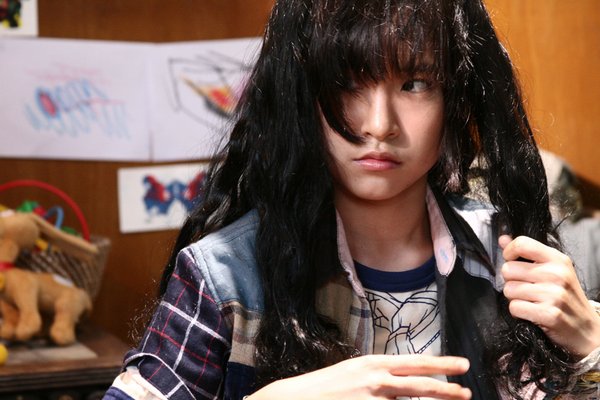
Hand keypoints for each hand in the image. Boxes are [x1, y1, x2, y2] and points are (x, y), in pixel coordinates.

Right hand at [248, 354, 471, 398]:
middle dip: (447, 388)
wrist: (295, 399)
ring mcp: (371, 398)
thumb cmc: (326, 387)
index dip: (440, 364)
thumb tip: (401, 383)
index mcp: (373, 363)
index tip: (461, 365)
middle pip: (420, 383)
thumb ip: (379, 377)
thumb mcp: (354, 374)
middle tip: (467, 392)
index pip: (414, 362)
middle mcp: (375, 378)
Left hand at [499, 235, 599, 356]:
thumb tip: (503, 239)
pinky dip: (518, 313)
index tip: (512, 261)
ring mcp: (554, 294)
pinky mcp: (549, 314)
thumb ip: (526, 253)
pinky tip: (532, 313)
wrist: (587, 330)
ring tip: (531, 301)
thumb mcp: (553, 270)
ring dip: (514, 298)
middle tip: (526, 289)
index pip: (522, 243)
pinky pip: (514, 308)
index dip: (509, 253)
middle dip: (511, 281)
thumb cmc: (566, 298)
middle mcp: (557, 274)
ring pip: (508, 289)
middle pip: (508, 269)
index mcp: (557, 259)